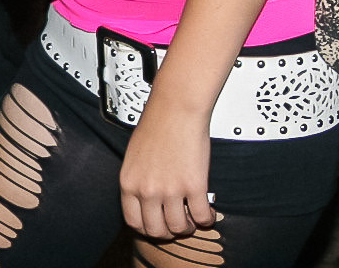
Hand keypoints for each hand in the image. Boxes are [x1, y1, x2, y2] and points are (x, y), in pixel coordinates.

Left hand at [118, 97, 214, 240]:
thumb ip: (137, 179)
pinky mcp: (194, 185)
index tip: (157, 226)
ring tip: (193, 219)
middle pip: (156, 230)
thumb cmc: (157, 122)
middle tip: (177, 225)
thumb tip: (144, 199)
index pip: (134, 222)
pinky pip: (202, 216)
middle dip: (168, 232)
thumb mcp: (134, 155)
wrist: (177, 105)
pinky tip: (209, 214)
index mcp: (129, 183)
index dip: (147, 229)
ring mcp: (171, 190)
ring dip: (188, 227)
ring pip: (179, 227)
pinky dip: (207, 220)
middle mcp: (147, 190)